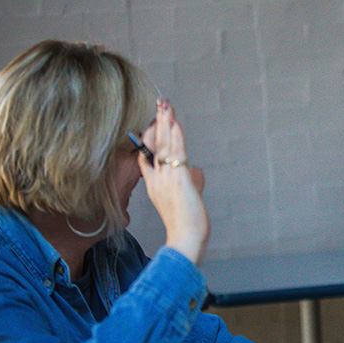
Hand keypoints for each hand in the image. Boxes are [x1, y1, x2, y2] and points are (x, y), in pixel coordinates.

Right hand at [138, 100, 209, 264]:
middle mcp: (157, 180)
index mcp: (154, 187)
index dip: (150, 141)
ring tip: (165, 105)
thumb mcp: (186, 200)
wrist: (185, 237)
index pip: (147, 160)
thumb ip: (190, 183)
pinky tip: (175, 122)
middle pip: (155, 146)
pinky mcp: (178, 178)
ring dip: (166, 122)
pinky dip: (176, 134)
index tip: (152, 126)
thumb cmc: (186, 225)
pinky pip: (176, 151)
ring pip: (164, 144)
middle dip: (158, 124)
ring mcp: (166, 178)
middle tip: (160, 105)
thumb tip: (196, 172)